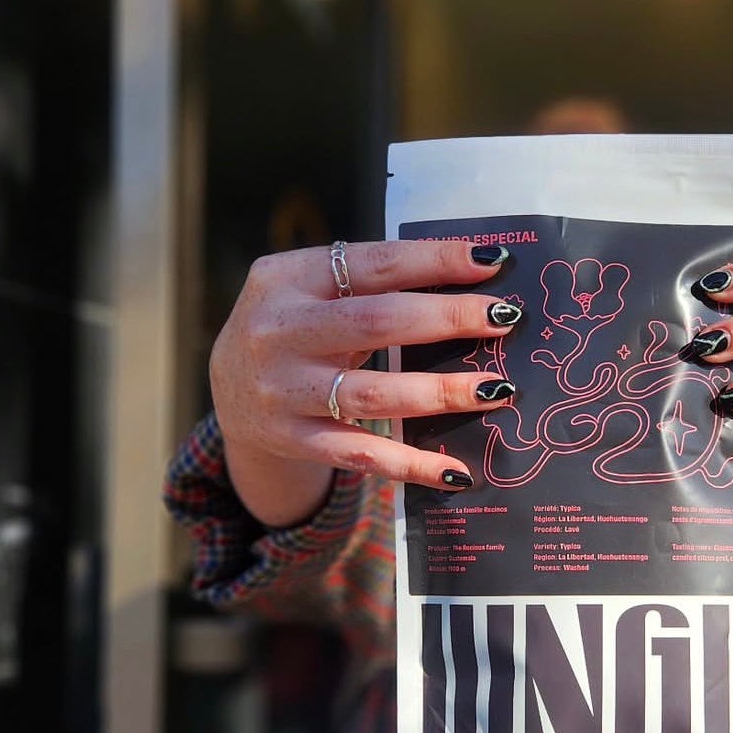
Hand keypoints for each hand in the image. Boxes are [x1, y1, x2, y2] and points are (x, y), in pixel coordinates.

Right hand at [209, 240, 521, 526]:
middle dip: (447, 319)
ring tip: (497, 388)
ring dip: (441, 392)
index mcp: (287, 277)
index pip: (373, 264)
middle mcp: (278, 331)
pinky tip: (458, 470)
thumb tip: (475, 279)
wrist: (227, 391)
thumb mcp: (312, 290)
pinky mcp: (291, 440)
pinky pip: (361, 453)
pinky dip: (411, 464)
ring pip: (373, 394)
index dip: (435, 262)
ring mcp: (281, 390)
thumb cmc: (298, 329)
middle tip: (505, 320)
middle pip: (376, 322)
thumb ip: (372, 283)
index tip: (493, 265)